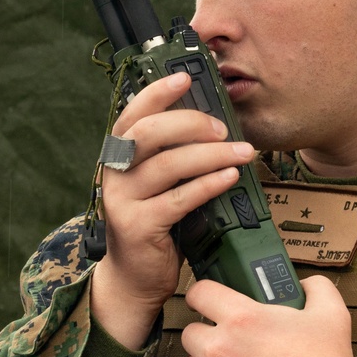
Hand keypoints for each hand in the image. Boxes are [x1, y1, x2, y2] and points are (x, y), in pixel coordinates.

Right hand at [88, 71, 254, 349]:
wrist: (133, 278)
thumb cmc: (153, 225)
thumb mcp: (156, 186)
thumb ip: (170, 157)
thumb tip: (213, 127)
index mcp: (117, 157)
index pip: (132, 115)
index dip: (157, 93)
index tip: (184, 78)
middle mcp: (114, 174)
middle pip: (150, 134)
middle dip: (191, 124)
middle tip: (224, 128)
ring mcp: (123, 201)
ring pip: (168, 165)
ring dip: (211, 154)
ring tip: (243, 153)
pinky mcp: (138, 226)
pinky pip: (179, 199)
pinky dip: (208, 184)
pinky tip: (229, 177)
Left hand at [180, 275, 355, 356]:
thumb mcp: (332, 315)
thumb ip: (316, 288)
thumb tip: (304, 285)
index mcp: (241, 319)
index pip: (199, 293)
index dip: (202, 295)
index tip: (207, 302)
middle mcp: (218, 349)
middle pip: (190, 333)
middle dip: (207, 335)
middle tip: (229, 343)